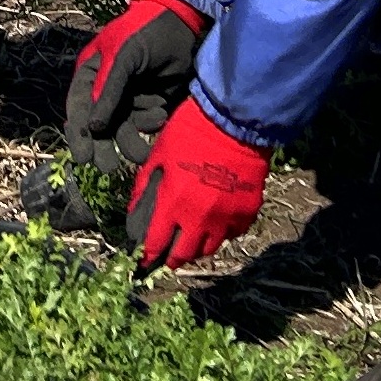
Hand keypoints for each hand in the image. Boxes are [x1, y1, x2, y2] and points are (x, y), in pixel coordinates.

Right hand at [65, 0, 207, 175]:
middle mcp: (106, 90)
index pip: (78, 109)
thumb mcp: (123, 57)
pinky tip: (160, 113)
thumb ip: (108, 91)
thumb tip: (92, 128)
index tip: (83, 158)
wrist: (183, 22)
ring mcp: (129, 98)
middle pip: (99, 127)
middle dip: (104, 147)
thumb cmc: (145, 32)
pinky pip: (145, 123)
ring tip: (141, 152)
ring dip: (131, 140)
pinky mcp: (151, 104)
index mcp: (90, 75)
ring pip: (124, 129)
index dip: (78, 134)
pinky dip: (150, 122)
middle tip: (109, 168)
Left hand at [127, 98, 269, 270]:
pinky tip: (216, 222)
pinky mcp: (247, 213)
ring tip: (192, 239)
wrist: (234, 120)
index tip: (143, 260)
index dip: (147, 255)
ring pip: (209, 249)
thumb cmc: (190, 132)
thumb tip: (134, 210)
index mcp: (173, 204)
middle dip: (172, 258)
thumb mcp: (158, 155)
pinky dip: (222, 232)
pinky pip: (232, 234)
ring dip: (197, 247)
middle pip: (183, 255)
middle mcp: (199, 219)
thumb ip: (144, 186)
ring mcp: (226, 218)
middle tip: (168, 254)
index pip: (156, 243)